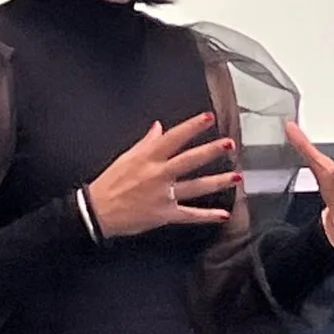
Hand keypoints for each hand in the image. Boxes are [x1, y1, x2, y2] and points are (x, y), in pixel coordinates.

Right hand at [85, 112, 238, 239]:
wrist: (97, 212)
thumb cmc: (109, 183)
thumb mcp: (126, 157)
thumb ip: (146, 143)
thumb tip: (158, 127)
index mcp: (148, 158)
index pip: (174, 138)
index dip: (192, 127)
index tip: (208, 117)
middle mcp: (158, 175)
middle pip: (189, 160)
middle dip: (211, 151)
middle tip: (229, 144)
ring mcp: (163, 195)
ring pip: (195, 187)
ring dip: (217, 182)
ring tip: (236, 177)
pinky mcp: (164, 214)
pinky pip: (189, 215)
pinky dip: (207, 216)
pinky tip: (223, 214)